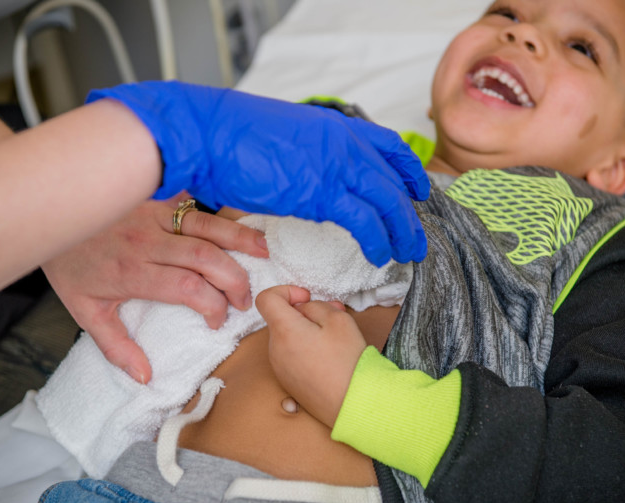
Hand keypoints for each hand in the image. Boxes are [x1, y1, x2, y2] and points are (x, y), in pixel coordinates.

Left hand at [42, 199, 267, 382]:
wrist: (45, 212)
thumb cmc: (68, 263)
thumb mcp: (85, 312)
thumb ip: (116, 346)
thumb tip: (144, 377)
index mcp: (132, 272)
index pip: (188, 288)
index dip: (213, 306)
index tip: (216, 321)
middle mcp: (148, 241)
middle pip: (206, 257)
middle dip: (235, 280)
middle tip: (243, 299)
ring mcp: (154, 215)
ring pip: (207, 225)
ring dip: (240, 239)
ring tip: (263, 252)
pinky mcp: (156, 197)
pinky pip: (195, 200)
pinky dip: (220, 210)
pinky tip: (241, 219)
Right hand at [87, 83, 430, 265]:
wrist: (206, 133)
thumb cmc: (231, 136)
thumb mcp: (283, 135)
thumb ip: (308, 152)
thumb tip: (313, 172)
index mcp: (334, 126)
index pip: (388, 146)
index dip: (407, 170)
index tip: (417, 187)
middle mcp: (344, 142)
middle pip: (393, 180)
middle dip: (411, 211)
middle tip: (418, 234)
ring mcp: (335, 165)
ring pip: (387, 202)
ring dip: (402, 230)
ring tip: (409, 252)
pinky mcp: (321, 191)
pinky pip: (365, 220)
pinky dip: (378, 238)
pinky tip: (381, 254)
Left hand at [255, 285, 366, 426]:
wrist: (354, 404)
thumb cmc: (348, 361)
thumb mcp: (339, 319)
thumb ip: (316, 307)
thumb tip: (304, 309)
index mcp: (284, 331)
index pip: (266, 299)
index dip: (285, 291)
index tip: (306, 298)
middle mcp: (275, 350)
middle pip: (280, 319)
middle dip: (303, 313)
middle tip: (332, 314)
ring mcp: (280, 369)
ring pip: (287, 338)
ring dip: (306, 331)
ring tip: (333, 338)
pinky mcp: (288, 383)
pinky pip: (291, 356)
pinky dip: (305, 349)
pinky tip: (328, 357)